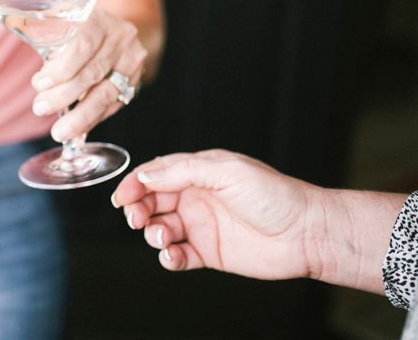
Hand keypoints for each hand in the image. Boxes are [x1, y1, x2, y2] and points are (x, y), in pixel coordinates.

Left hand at [30, 8, 146, 140]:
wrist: (118, 32)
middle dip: (63, 95)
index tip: (40, 84)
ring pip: (105, 94)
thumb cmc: (80, 30)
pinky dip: (92, 121)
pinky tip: (77, 132)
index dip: (60, 68)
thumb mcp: (65, 24)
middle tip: (40, 108)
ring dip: (79, 117)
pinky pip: (112, 106)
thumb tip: (35, 80)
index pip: (82, 45)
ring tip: (59, 131)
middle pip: (92, 72)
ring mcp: (132, 61)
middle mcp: (121, 38)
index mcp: (100, 20)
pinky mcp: (135, 81)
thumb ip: (48, 42)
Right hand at [111, 150, 322, 280]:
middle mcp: (196, 198)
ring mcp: (201, 226)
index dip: (134, 184)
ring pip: (160, 229)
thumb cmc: (274, 195)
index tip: (122, 197)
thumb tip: (146, 175)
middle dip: (138, 210)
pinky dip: (168, 258)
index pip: (155, 175)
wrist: (307, 233)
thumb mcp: (226, 171)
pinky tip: (172, 256)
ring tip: (161, 238)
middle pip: (152, 202)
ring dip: (152, 234)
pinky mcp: (209, 253)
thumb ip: (183, 171)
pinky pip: (178, 256)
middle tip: (136, 219)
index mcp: (198, 173)